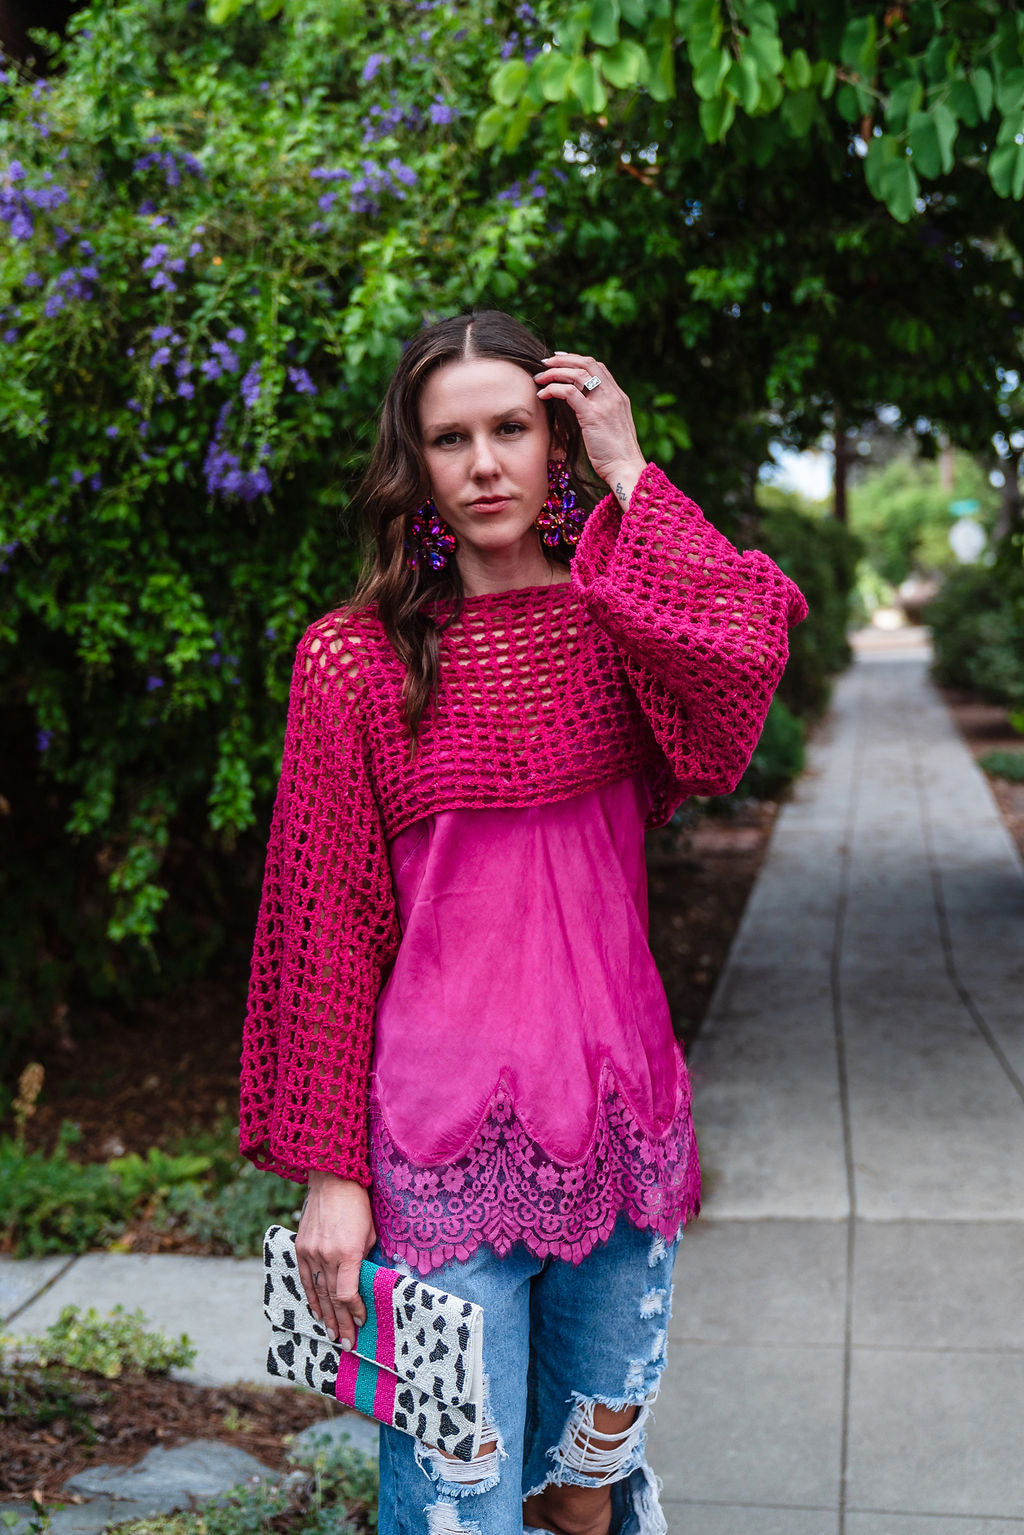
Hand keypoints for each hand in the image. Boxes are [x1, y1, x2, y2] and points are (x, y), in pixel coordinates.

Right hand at [295, 1172, 375, 1349]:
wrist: (332, 1180)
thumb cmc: (358, 1205)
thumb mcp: (371, 1232)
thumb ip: (366, 1259)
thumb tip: (364, 1282)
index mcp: (347, 1252)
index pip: (347, 1293)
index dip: (354, 1311)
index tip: (361, 1322)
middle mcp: (325, 1255)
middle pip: (332, 1298)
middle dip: (340, 1323)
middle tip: (346, 1344)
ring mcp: (310, 1252)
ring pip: (317, 1293)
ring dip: (325, 1316)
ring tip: (332, 1335)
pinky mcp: (300, 1248)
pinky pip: (304, 1279)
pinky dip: (311, 1298)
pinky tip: (317, 1312)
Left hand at [534, 351, 646, 504]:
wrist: (626, 469)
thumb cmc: (617, 455)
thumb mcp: (612, 427)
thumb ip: (601, 413)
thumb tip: (581, 408)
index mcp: (618, 396)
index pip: (597, 366)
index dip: (576, 359)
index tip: (559, 360)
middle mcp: (613, 395)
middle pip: (586, 363)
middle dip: (562, 360)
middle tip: (544, 363)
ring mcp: (604, 404)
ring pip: (576, 374)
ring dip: (554, 372)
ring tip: (539, 378)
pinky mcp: (592, 415)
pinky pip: (569, 392)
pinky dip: (553, 389)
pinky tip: (542, 394)